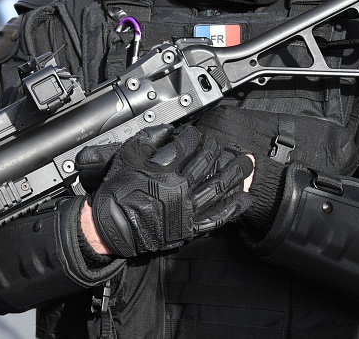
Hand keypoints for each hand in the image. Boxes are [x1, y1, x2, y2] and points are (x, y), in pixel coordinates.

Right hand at [80, 125, 253, 256]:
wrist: (111, 227)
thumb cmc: (117, 192)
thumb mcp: (126, 156)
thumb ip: (148, 139)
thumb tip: (168, 130)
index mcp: (164, 167)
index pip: (189, 144)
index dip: (195, 135)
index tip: (197, 134)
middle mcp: (179, 186)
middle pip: (208, 162)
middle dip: (218, 149)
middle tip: (222, 145)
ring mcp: (187, 208)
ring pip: (219, 187)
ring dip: (236, 174)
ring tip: (246, 164)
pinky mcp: (190, 227)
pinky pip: (218, 216)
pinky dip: (234, 207)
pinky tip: (245, 198)